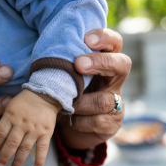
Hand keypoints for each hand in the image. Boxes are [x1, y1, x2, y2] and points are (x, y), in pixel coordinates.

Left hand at [0, 90, 61, 165]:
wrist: (45, 94)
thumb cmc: (26, 101)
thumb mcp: (11, 105)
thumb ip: (5, 120)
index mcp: (11, 116)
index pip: (0, 133)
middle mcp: (21, 124)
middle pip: (11, 144)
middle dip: (4, 156)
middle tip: (0, 165)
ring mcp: (34, 129)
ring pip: (24, 148)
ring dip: (18, 161)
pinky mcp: (46, 132)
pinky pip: (42, 148)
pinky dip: (40, 159)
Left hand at [57, 29, 131, 149]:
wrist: (71, 127)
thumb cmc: (65, 94)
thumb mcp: (64, 77)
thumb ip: (61, 65)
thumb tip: (43, 56)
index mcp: (103, 63)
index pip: (114, 43)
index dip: (104, 38)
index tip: (86, 39)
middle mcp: (114, 80)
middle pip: (122, 64)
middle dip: (100, 63)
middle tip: (78, 64)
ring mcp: (117, 103)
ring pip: (104, 100)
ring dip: (81, 103)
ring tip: (64, 105)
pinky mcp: (113, 123)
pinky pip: (98, 122)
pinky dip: (80, 122)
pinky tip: (70, 120)